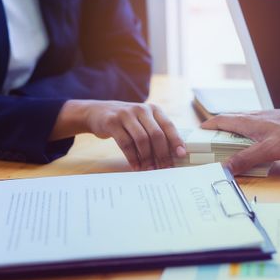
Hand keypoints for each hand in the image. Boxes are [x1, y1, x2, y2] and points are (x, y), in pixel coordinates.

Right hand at [51, 100, 186, 169]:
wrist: (98, 112)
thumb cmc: (127, 121)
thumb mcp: (143, 120)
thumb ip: (157, 132)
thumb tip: (171, 155)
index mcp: (154, 109)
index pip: (168, 125)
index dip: (176, 140)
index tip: (181, 154)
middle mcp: (141, 109)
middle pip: (156, 134)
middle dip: (162, 154)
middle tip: (165, 168)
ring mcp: (126, 115)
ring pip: (141, 139)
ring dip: (147, 158)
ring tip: (150, 170)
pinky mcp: (112, 122)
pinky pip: (125, 143)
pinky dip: (132, 158)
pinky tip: (136, 166)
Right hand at [201, 102, 279, 174]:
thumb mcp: (267, 150)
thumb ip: (244, 159)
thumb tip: (224, 168)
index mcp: (247, 121)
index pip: (219, 121)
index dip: (206, 127)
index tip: (197, 135)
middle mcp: (253, 118)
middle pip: (228, 124)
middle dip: (217, 135)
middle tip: (210, 149)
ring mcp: (264, 120)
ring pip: (241, 127)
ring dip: (231, 137)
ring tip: (228, 152)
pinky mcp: (274, 124)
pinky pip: (253, 130)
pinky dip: (246, 139)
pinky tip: (252, 148)